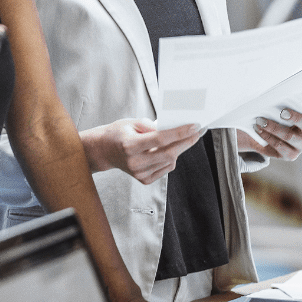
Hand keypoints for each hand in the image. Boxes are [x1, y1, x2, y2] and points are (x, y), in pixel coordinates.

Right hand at [80, 119, 200, 182]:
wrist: (104, 151)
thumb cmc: (118, 133)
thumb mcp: (131, 122)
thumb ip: (150, 125)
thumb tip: (170, 129)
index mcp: (130, 145)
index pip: (160, 139)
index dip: (179, 133)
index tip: (194, 126)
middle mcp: (134, 162)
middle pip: (169, 153)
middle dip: (186, 142)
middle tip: (197, 132)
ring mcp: (139, 173)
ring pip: (170, 162)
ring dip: (179, 149)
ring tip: (181, 139)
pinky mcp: (144, 180)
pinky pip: (166, 168)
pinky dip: (170, 158)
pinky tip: (167, 150)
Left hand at [241, 100, 301, 160]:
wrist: (264, 137)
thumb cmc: (275, 117)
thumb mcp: (281, 108)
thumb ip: (285, 102)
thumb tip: (276, 92)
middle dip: (295, 118)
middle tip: (282, 112)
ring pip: (290, 136)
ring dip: (273, 127)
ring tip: (260, 120)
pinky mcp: (291, 156)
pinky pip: (279, 146)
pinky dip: (267, 136)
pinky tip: (258, 129)